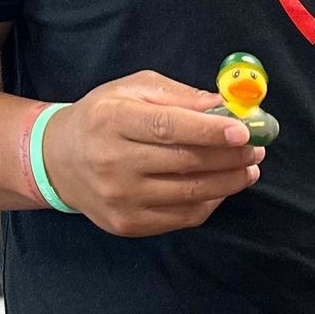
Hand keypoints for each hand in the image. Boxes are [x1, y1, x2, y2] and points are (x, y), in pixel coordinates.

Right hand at [38, 72, 260, 236]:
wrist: (57, 161)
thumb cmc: (102, 118)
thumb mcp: (131, 90)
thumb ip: (178, 95)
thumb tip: (222, 107)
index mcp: (111, 120)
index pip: (167, 127)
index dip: (209, 130)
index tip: (244, 130)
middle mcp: (111, 161)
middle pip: (184, 162)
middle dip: (230, 155)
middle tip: (257, 147)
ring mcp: (119, 198)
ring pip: (189, 193)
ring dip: (229, 181)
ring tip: (249, 167)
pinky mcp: (127, 223)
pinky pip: (183, 217)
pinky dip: (211, 201)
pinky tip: (223, 186)